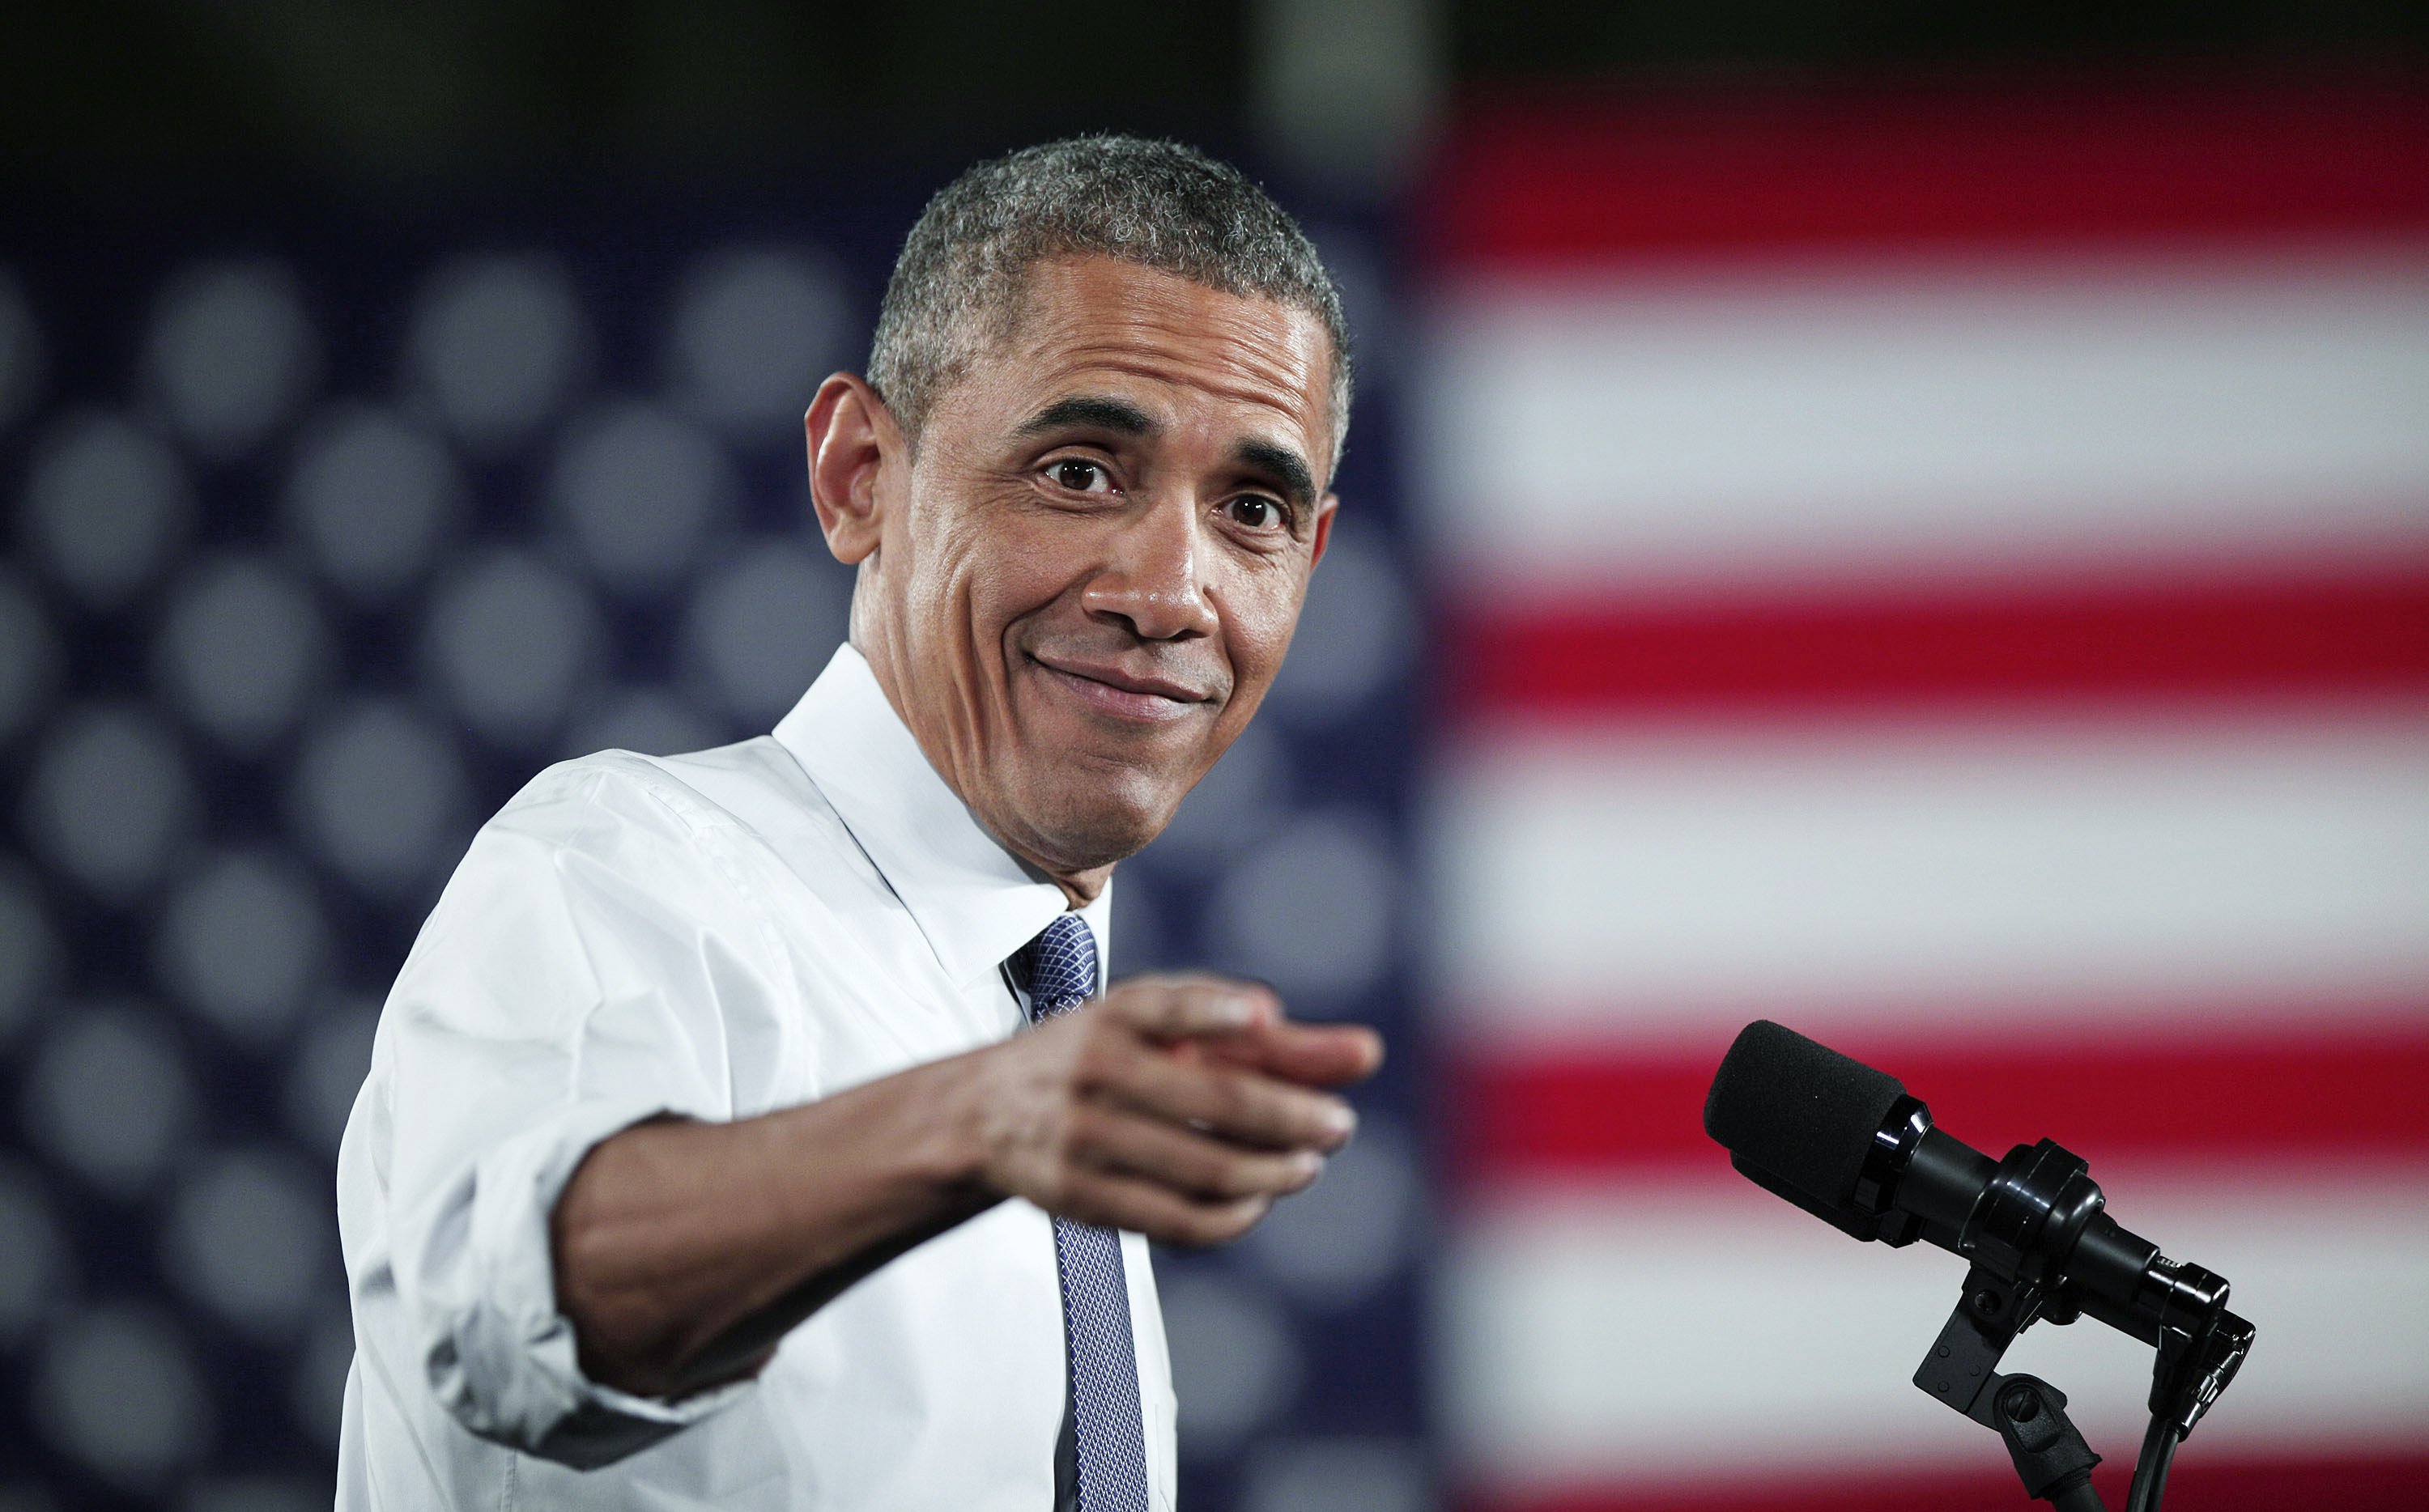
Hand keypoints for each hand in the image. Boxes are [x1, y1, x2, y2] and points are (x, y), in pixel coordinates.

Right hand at [952, 973, 1382, 1245]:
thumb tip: (1344, 1043)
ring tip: (1308, 1165)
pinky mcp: (1080, 1195)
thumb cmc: (1100, 1058)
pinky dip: (1228, 1214)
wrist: (983, 1113)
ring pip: (1200, 1165)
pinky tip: (1258, 1200)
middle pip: (1212, 1097)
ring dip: (1271, 1170)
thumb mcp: (1161, 1027)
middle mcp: (1097, 1069)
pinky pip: (1171, 1217)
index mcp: (1118, 1015)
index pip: (1168, 1005)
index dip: (1214, 1011)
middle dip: (1290, 1114)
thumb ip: (1256, 1036)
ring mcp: (1086, 1136)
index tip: (1263, 1015)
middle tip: (1339, 1124)